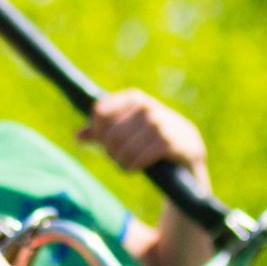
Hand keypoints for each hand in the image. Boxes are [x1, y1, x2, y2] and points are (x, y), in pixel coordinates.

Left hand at [76, 88, 207, 175]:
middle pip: (111, 132)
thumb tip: (78, 136)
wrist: (188, 158)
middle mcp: (148, 107)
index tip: (103, 141)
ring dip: (121, 160)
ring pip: (125, 146)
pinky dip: (135, 165)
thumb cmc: (149, 143)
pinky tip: (137, 167)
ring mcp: (162, 124)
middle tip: (117, 158)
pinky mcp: (173, 143)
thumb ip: (101, 134)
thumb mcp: (126, 134)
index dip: (97, 130)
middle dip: (110, 150)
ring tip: (126, 164)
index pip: (100, 111)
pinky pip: (141, 156)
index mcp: (135, 98)